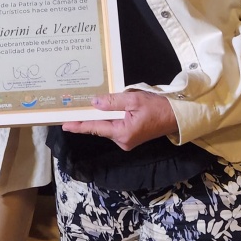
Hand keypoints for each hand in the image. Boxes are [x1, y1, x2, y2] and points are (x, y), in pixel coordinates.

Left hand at [62, 91, 178, 150]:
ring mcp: (126, 140)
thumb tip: (94, 103)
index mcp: (122, 133)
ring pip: (107, 126)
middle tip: (72, 109)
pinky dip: (108, 118)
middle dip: (87, 118)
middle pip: (100, 127)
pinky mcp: (130, 137)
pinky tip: (103, 109)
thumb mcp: (134, 100)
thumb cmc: (157, 107)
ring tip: (87, 105)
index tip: (64, 125)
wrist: (176, 117)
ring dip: (100, 116)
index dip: (79, 126)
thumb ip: (113, 102)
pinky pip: (114, 126)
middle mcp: (122, 141)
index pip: (95, 128)